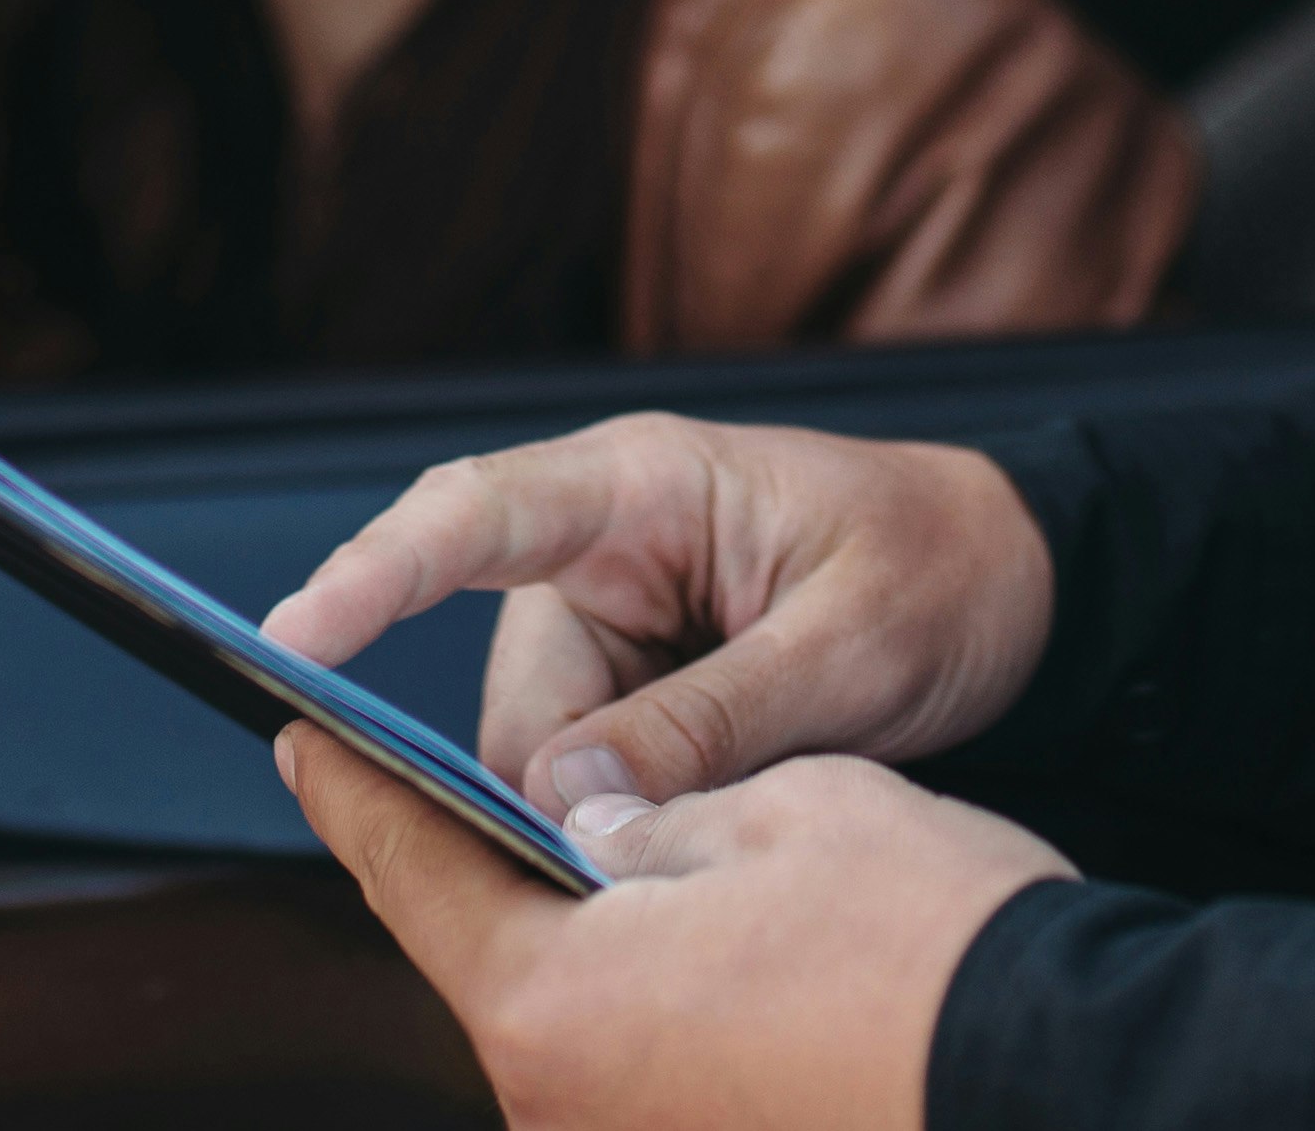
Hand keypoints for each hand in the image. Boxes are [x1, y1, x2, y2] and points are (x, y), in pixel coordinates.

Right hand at [261, 411, 1055, 808]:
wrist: (1022, 581)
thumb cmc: (942, 572)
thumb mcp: (849, 649)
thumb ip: (710, 722)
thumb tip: (567, 801)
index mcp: (644, 482)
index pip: (475, 512)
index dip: (375, 574)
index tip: (292, 636)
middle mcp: (604, 545)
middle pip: (508, 698)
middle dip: (567, 786)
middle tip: (684, 832)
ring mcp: (619, 618)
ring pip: (545, 759)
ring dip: (623, 808)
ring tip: (762, 781)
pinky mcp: (641, 684)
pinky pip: (594, 775)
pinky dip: (646, 813)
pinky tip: (733, 801)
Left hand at [278, 720, 1069, 1130]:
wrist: (1065, 1076)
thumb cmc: (925, 935)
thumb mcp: (780, 805)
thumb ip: (647, 803)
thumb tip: (581, 811)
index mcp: (554, 1003)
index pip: (414, 871)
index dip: (354, 787)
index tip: (298, 732)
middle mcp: (566, 1100)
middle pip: (492, 946)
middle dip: (493, 850)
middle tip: (490, 766)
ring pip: (574, 1001)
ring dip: (591, 920)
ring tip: (631, 830)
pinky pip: (639, 1054)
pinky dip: (651, 982)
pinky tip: (705, 925)